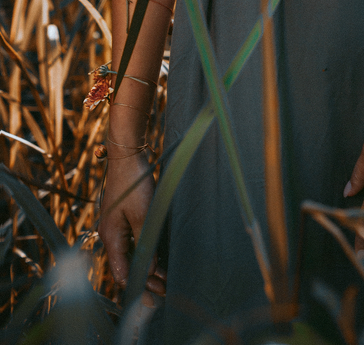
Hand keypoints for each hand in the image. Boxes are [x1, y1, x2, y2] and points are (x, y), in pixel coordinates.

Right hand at [98, 151, 165, 303]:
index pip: (122, 273)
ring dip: (146, 268)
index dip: (138, 287)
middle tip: (164, 292)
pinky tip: (157, 258)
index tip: (155, 297)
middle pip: (126, 266)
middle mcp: (110, 235)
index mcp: (111, 238)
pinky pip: (132, 243)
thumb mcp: (143, 214)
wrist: (127, 156)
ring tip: (164, 280)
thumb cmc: (134, 183)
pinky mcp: (123, 218)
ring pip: (130, 255)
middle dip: (145, 281)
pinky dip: (144, 253)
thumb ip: (145, 243)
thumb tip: (148, 270)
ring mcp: (116, 226)